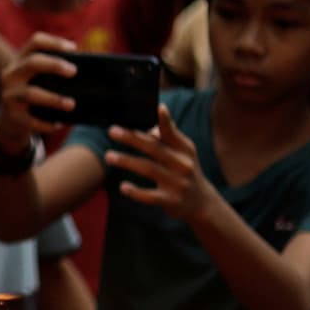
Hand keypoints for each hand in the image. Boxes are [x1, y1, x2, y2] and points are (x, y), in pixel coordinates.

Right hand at [0, 32, 78, 152]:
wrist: (9, 123)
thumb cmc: (33, 96)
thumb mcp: (37, 80)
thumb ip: (54, 72)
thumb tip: (87, 70)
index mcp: (20, 61)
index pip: (35, 42)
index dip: (54, 42)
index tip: (73, 48)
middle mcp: (11, 75)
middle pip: (32, 62)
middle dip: (55, 65)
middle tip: (74, 72)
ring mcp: (9, 95)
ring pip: (31, 93)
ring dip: (53, 99)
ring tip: (71, 104)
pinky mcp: (11, 116)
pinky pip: (30, 120)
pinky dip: (46, 123)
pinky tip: (58, 124)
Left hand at [104, 105, 211, 221]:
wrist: (201, 202)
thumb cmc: (184, 171)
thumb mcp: (182, 154)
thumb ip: (168, 139)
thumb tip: (151, 128)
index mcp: (185, 149)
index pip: (171, 133)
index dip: (165, 121)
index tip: (156, 107)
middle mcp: (183, 164)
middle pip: (155, 148)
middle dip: (132, 138)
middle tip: (112, 131)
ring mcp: (178, 183)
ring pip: (149, 169)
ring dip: (127, 161)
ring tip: (108, 156)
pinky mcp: (171, 200)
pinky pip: (150, 196)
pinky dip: (136, 191)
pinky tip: (123, 187)